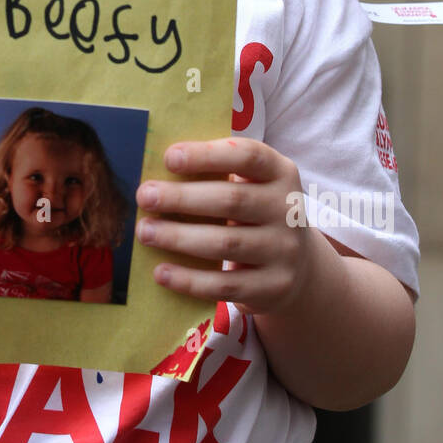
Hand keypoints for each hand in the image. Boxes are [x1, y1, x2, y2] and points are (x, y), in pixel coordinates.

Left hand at [135, 138, 312, 316]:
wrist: (298, 266)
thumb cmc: (255, 214)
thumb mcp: (251, 186)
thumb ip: (217, 175)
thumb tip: (158, 175)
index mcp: (280, 173)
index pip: (248, 156)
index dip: (208, 155)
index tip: (169, 158)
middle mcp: (288, 210)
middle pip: (232, 200)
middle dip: (182, 198)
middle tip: (144, 196)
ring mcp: (284, 251)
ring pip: (225, 243)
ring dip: (178, 237)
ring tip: (145, 231)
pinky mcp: (273, 287)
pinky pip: (225, 285)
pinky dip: (189, 279)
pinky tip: (161, 272)